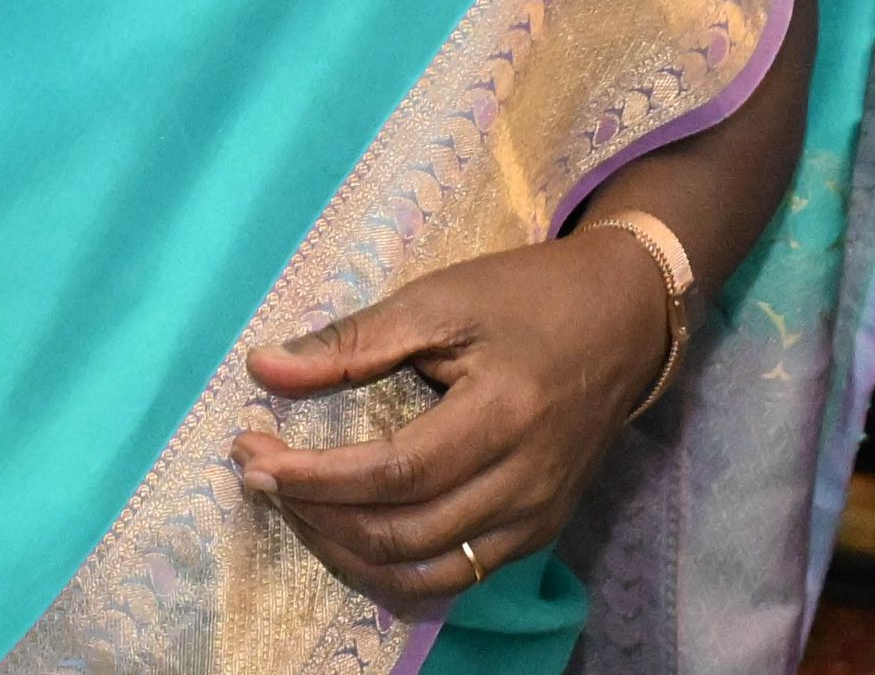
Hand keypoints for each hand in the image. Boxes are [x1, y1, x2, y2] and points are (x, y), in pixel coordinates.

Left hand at [231, 232, 672, 608]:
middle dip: (314, 513)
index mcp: (503, 417)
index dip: (314, 476)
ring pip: (423, 571)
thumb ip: (353, 340)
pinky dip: (391, 567)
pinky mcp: (536, 533)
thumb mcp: (440, 299)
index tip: (249, 453)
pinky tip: (346, 531)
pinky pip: (454, 576)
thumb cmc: (527, 298)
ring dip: (344, 549)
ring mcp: (535, 519)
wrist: (625, 321)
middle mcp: (524, 485)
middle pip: (402, 533)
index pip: (393, 473)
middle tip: (256, 473)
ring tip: (292, 504)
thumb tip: (263, 367)